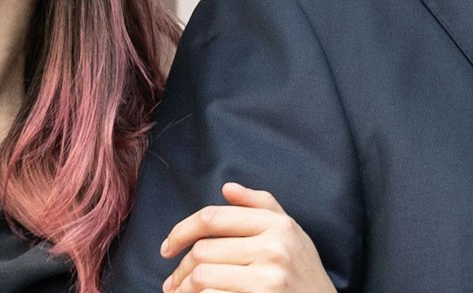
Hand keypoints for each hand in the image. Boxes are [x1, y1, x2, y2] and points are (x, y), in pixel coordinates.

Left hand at [159, 181, 332, 292]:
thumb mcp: (293, 235)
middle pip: (203, 251)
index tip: (167, 248)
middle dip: (180, 270)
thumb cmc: (305, 275)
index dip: (181, 231)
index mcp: (277, 225)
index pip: (212, 218)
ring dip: (184, 290)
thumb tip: (227, 188)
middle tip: (172, 283)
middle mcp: (274, 247)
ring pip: (203, 277)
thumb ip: (262, 207)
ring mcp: (269, 277)